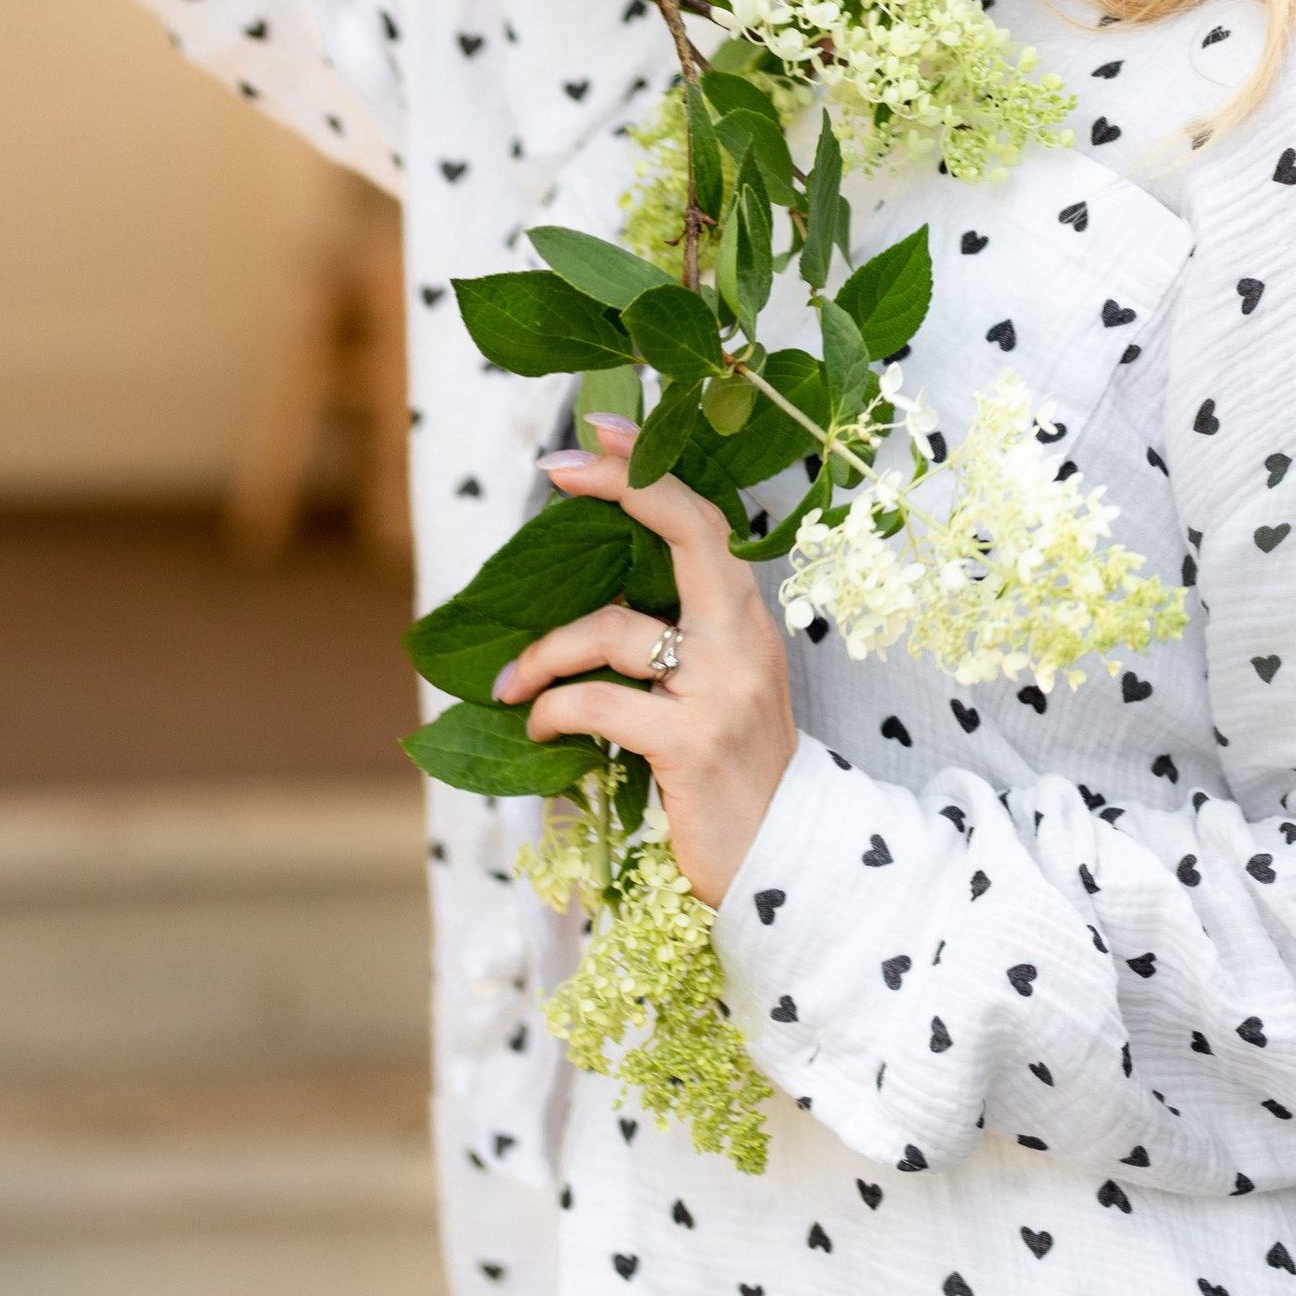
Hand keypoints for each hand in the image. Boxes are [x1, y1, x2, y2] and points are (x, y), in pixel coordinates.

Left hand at [493, 420, 800, 907]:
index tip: (599, 432)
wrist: (784, 862)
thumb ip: (675, 638)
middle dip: (618, 485)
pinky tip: (538, 727)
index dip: (649, 470)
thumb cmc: (733, 772)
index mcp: (748, 620)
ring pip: (612, 628)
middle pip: (685, 532)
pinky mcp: (690, 742)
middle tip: (555, 470)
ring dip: (544, 653)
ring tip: (511, 685)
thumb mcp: (717, 689)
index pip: (704, 520)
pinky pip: (598, 702)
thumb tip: (592, 596)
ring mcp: (720, 689)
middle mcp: (743, 640)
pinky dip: (553, 708)